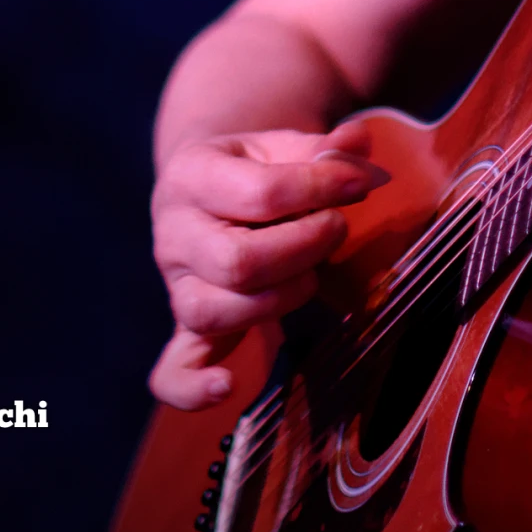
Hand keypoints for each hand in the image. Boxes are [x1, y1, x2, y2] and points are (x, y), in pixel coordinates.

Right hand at [149, 122, 388, 409]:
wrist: (207, 190)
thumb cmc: (255, 167)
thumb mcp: (283, 144)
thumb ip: (325, 147)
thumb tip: (359, 145)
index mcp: (191, 175)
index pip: (262, 193)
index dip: (321, 189)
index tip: (359, 185)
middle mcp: (172, 234)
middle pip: (238, 261)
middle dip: (304, 248)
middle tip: (335, 228)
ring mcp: (176, 285)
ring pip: (217, 311)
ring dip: (282, 298)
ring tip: (312, 272)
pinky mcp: (183, 328)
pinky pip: (173, 371)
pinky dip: (195, 387)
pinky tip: (228, 386)